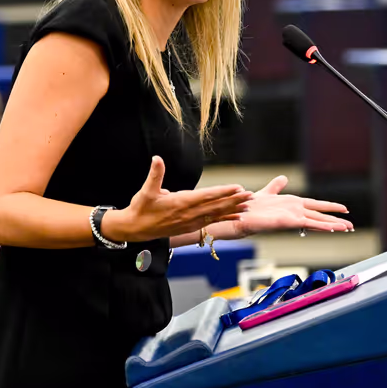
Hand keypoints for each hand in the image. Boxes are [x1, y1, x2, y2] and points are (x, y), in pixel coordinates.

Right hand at [103, 157, 252, 242]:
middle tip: (250, 195)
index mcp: (180, 203)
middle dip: (234, 200)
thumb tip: (157, 158)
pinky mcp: (190, 226)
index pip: (206, 196)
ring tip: (248, 205)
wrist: (135, 229)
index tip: (237, 187)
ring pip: (216, 214)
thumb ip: (155, 174)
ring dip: (233, 209)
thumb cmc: (141, 209)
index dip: (223, 191)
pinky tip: (236, 216)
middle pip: (216, 206)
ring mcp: (190, 222)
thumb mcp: (146, 191)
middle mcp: (189, 214)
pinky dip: (224, 218)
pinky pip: (211, 222)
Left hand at [223, 176, 353, 238]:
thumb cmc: (250, 207)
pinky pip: (305, 223)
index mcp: (292, 204)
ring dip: (332, 224)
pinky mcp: (285, 222)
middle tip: (351, 226)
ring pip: (316, 221)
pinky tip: (331, 227)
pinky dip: (319, 226)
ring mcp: (291, 218)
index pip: (315, 206)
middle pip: (319, 216)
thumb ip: (276, 186)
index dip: (329, 207)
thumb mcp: (266, 193)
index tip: (344, 210)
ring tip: (347, 228)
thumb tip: (283, 178)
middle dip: (336, 221)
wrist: (238, 215)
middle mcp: (294, 211)